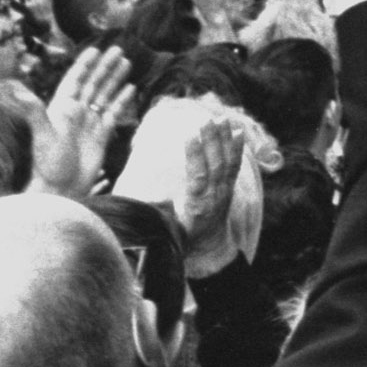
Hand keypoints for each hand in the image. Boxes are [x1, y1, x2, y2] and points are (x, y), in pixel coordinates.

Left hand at [32, 47, 134, 197]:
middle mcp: (77, 112)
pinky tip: (130, 89)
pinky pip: (113, 112)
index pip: (76, 80)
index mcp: (63, 108)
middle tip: (118, 49)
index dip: (85, 64)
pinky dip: (121, 100)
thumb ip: (34, 112)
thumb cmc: (49, 163)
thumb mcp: (42, 135)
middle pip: (93, 83)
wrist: (61, 187)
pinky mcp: (101, 135)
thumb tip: (19, 92)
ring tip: (126, 63)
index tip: (96, 50)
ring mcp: (90, 123)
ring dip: (115, 79)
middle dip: (105, 66)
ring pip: (104, 95)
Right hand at [172, 115, 244, 276]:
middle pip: (214, 166)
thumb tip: (128, 207)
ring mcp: (224, 191)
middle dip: (211, 142)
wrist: (211, 248)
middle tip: (206, 120)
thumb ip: (156, 215)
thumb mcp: (168, 229)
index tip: (190, 135)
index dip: (195, 156)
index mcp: (197, 205)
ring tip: (221, 119)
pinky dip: (236, 147)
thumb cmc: (183, 237)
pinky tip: (238, 132)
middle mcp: (214, 196)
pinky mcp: (229, 187)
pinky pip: (234, 165)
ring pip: (226, 163)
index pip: (197, 177)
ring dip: (224, 139)